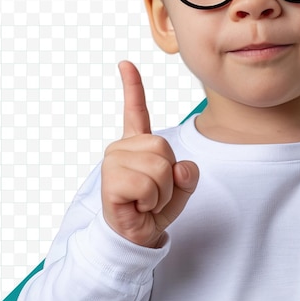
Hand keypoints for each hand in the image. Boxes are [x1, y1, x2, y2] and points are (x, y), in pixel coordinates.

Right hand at [101, 61, 198, 246]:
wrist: (136, 237)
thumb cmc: (154, 208)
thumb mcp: (181, 186)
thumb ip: (188, 173)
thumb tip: (181, 167)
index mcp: (137, 143)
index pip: (136, 110)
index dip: (132, 86)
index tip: (125, 63)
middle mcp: (122, 147)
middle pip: (163, 147)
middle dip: (169, 177)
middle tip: (153, 193)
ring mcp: (113, 161)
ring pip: (159, 168)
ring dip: (161, 192)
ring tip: (146, 201)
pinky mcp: (110, 181)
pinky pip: (148, 186)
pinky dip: (151, 201)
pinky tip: (137, 207)